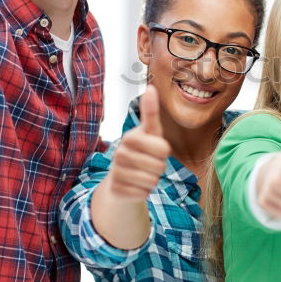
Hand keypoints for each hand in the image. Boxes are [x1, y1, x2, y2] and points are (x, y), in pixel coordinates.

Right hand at [106, 86, 171, 200]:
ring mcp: (116, 172)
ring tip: (142, 173)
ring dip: (152, 180)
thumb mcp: (150, 132)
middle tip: (149, 163)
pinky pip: (143, 194)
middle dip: (159, 167)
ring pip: (152, 181)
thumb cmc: (142, 151)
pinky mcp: (116, 190)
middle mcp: (120, 153)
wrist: (122, 177)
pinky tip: (136, 185)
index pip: (163, 149)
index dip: (164, 151)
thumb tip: (151, 87)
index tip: (157, 149)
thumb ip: (151, 112)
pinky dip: (144, 192)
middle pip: (159, 167)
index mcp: (130, 137)